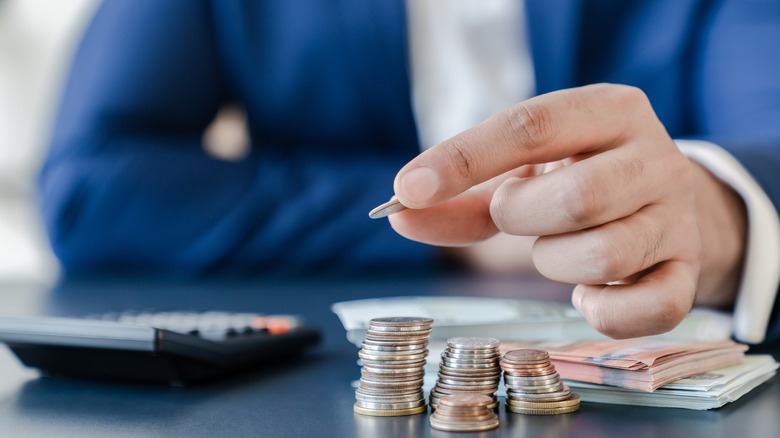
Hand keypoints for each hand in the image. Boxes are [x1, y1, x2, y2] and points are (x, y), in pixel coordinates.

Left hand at [388, 84, 745, 338]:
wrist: (662, 202)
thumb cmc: (575, 179)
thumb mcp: (522, 173)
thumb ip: (461, 194)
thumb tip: (400, 214)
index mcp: (609, 111)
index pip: (531, 127)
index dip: (463, 160)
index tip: (409, 189)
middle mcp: (655, 157)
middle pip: (576, 198)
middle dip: (520, 217)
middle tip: (515, 215)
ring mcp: (678, 216)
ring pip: (605, 255)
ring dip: (556, 262)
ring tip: (556, 249)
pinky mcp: (689, 270)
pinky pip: (653, 308)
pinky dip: (605, 311)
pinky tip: (589, 292)